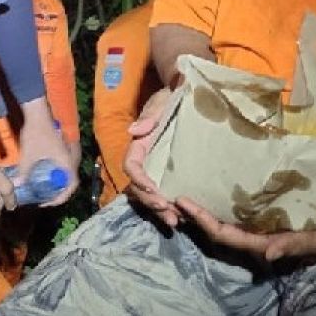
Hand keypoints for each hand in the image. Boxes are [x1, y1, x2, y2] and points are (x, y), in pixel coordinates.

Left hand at [13, 98, 78, 206]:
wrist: (37, 114)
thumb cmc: (35, 134)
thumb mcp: (28, 156)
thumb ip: (23, 172)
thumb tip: (16, 186)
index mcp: (67, 163)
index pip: (71, 186)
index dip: (61, 198)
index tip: (47, 203)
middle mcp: (70, 160)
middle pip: (70, 182)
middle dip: (59, 193)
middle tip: (45, 199)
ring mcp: (67, 154)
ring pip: (66, 175)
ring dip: (58, 184)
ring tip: (44, 191)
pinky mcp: (61, 150)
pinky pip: (62, 167)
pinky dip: (56, 175)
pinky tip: (43, 177)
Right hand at [124, 86, 179, 226]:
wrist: (183, 92)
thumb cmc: (171, 96)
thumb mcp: (162, 102)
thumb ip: (150, 117)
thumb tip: (134, 131)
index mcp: (140, 143)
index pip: (132, 165)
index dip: (139, 179)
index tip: (154, 189)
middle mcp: (145, 158)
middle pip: (139, 186)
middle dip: (150, 201)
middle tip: (168, 213)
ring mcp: (157, 166)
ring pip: (150, 193)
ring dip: (159, 210)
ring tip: (175, 222)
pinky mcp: (169, 172)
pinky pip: (164, 192)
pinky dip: (170, 206)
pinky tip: (183, 217)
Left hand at [176, 197, 315, 263]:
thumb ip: (294, 245)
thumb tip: (268, 251)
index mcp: (262, 242)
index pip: (224, 234)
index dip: (202, 220)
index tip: (182, 202)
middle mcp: (255, 234)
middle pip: (217, 228)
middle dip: (195, 215)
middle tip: (171, 193)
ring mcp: (258, 226)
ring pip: (224, 219)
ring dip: (204, 208)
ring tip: (183, 188)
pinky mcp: (263, 215)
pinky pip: (236, 210)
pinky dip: (220, 201)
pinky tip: (210, 184)